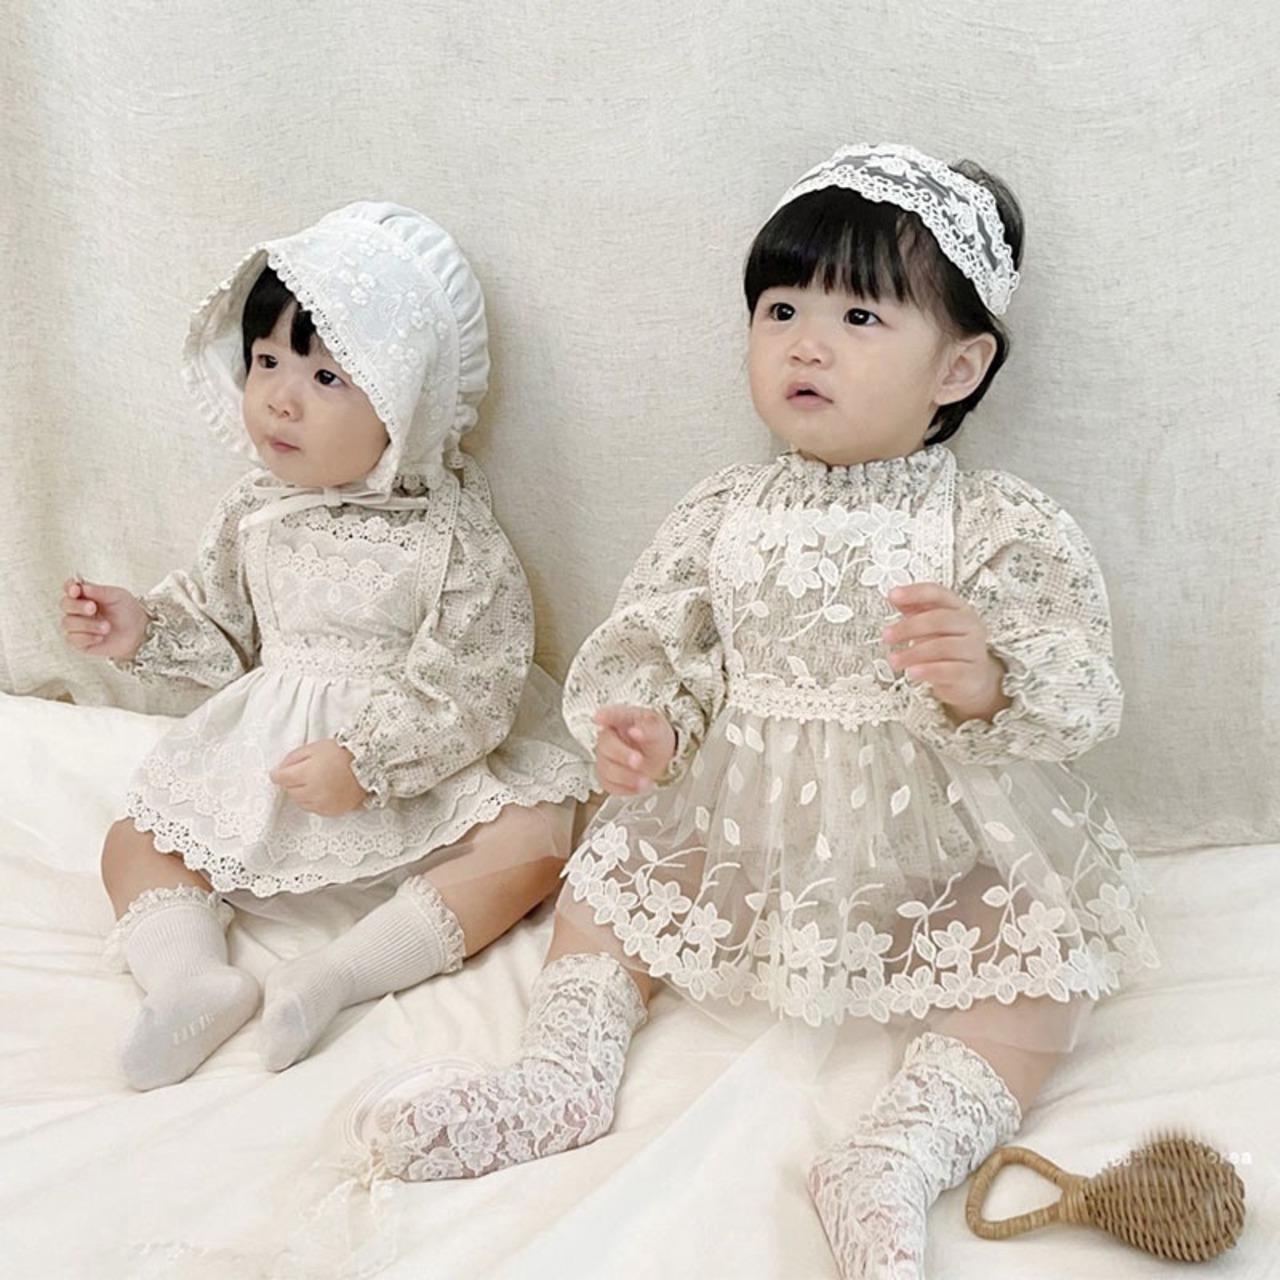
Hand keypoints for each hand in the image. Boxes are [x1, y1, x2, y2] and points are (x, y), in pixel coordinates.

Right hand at [60, 578, 148, 658]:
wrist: (138, 632)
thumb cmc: (127, 611)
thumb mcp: (118, 596)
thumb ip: (100, 591)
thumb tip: (82, 586)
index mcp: (86, 595)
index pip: (70, 588)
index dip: (69, 588)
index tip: (75, 589)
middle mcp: (78, 610)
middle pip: (65, 604)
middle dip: (77, 606)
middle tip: (92, 608)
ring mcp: (78, 626)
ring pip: (68, 622)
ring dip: (87, 624)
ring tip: (106, 627)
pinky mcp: (80, 641)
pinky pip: (72, 639)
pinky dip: (87, 637)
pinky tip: (100, 637)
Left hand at [270, 739, 368, 815]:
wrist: (370, 766)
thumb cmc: (343, 754)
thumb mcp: (315, 747)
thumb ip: (293, 757)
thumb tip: (278, 769)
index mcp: (308, 773)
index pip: (280, 778)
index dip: (278, 773)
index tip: (280, 771)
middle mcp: (313, 791)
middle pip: (290, 790)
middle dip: (293, 781)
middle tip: (306, 772)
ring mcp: (322, 803)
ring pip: (300, 801)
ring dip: (302, 792)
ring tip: (316, 781)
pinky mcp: (331, 811)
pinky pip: (313, 809)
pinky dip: (314, 801)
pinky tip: (323, 790)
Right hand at [593, 705, 676, 795]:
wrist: (661, 758)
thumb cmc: (655, 738)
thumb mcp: (659, 729)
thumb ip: (649, 728)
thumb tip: (635, 731)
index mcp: (622, 719)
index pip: (611, 715)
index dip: (604, 716)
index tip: (599, 717)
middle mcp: (609, 737)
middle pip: (605, 745)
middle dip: (622, 755)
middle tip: (638, 761)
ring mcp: (605, 757)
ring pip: (605, 769)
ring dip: (625, 777)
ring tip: (645, 780)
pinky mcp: (606, 776)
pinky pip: (608, 784)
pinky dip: (624, 788)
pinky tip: (638, 786)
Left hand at [884, 583, 1010, 723]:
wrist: (971, 678)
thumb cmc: (947, 647)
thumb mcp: (930, 626)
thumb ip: (913, 609)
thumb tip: (894, 596)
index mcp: (959, 608)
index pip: (937, 593)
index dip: (914, 593)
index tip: (893, 595)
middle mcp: (970, 625)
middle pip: (939, 619)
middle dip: (908, 627)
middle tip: (887, 636)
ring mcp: (973, 650)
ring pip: (943, 647)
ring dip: (913, 653)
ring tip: (894, 660)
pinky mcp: (971, 673)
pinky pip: (950, 671)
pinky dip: (928, 671)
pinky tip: (912, 673)